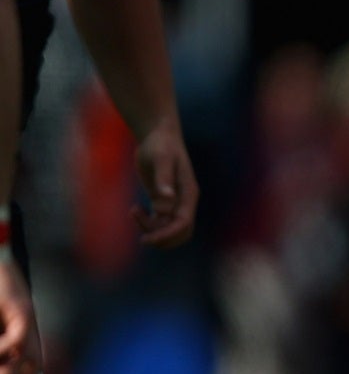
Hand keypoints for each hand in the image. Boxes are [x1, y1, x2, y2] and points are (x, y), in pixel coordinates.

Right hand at [0, 252, 40, 373]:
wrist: (1, 266)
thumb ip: (0, 350)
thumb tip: (0, 362)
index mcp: (24, 339)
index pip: (27, 372)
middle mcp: (31, 334)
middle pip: (32, 369)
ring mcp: (29, 323)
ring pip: (28, 356)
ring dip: (15, 373)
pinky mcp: (23, 311)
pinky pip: (18, 337)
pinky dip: (10, 347)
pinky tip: (2, 352)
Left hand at [134, 123, 198, 247]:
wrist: (158, 134)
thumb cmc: (161, 144)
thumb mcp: (161, 158)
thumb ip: (163, 180)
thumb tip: (164, 206)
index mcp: (188, 194)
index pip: (182, 223)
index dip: (166, 234)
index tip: (146, 239)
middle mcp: (184, 201)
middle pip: (181, 232)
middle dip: (162, 238)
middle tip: (142, 237)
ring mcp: (175, 201)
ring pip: (169, 229)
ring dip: (153, 230)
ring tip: (135, 212)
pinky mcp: (163, 200)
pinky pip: (160, 221)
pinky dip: (147, 222)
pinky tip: (135, 209)